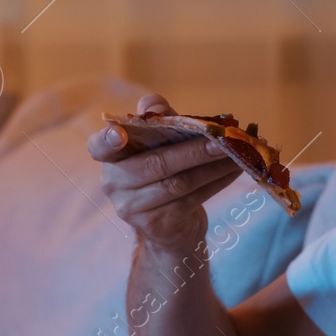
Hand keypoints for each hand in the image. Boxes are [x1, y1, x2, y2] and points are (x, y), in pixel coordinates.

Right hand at [87, 94, 239, 249]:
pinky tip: (234, 170)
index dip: (106, 140)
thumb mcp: (158, 143)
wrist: (169, 227)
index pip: (98, 147)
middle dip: (194, 150)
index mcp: (111, 158)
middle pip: (156, 164)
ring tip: (236, 153)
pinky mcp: (157, 225)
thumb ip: (157, 120)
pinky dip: (217, 182)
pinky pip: (192, 199)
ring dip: (212, 166)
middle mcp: (114, 184)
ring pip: (179, 183)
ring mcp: (134, 209)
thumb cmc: (163, 172)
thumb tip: (155, 107)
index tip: (119, 134)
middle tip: (223, 139)